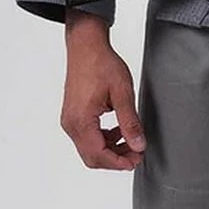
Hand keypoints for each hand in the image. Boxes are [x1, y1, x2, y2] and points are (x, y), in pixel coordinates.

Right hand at [60, 13, 146, 170]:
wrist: (86, 46)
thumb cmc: (101, 63)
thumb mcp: (122, 92)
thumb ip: (130, 121)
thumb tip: (138, 144)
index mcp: (81, 121)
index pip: (99, 155)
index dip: (119, 162)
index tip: (136, 160)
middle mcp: (71, 124)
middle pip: (92, 156)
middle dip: (115, 159)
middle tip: (136, 154)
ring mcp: (70, 120)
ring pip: (89, 148)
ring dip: (110, 149)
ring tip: (131, 141)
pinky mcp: (72, 115)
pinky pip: (86, 136)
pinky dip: (103, 138)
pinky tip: (118, 129)